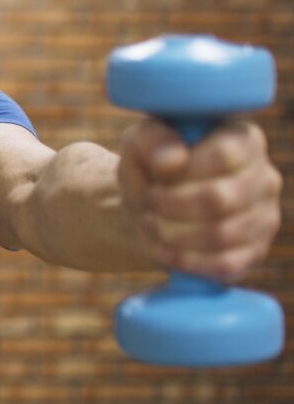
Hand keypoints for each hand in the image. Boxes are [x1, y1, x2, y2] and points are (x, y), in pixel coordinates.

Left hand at [118, 117, 282, 281]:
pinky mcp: (254, 252)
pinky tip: (164, 250)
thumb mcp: (138, 144)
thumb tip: (174, 161)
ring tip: (151, 223)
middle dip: (171, 206)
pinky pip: (225, 264)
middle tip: (149, 203)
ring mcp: (264, 217)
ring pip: (221, 235)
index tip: (158, 178)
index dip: (183, 172)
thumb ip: (152, 141)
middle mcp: (264, 177)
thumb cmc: (149, 169)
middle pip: (220, 199)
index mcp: (243, 140)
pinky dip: (185, 260)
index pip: (224, 155)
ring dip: (172, 233)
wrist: (149, 210)